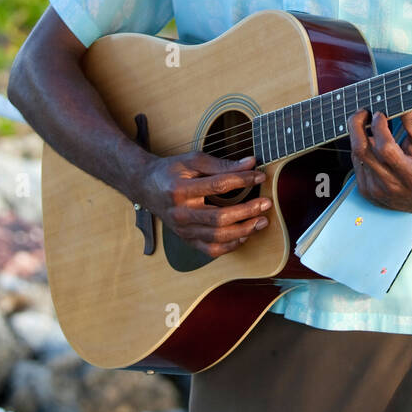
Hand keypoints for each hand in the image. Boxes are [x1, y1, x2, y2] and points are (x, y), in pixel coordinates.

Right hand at [134, 151, 271, 258]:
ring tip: (261, 221)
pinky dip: (230, 246)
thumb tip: (250, 164)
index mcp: (180, 190)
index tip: (260, 176)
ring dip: (243, 231)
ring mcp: (183, 230)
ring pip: (217, 238)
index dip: (242, 180)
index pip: (218, 186)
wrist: (146, 187)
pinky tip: (244, 235)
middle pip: (219, 218)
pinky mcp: (186, 240)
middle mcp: (180, 214)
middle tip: (266, 203)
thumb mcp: (193, 160)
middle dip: (247, 211)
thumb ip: (221, 164)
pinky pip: (211, 250)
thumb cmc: (171, 171)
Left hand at [347, 107, 411, 214]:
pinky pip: (356, 163)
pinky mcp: (366, 192)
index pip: (385, 149)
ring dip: (360, 136)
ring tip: (371, 126)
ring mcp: (375, 191)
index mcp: (410, 175)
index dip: (379, 127)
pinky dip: (362, 150)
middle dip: (357, 125)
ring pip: (357, 155)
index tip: (380, 113)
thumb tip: (401, 98)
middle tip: (363, 112)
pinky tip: (372, 145)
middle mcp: (390, 186)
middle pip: (362, 151)